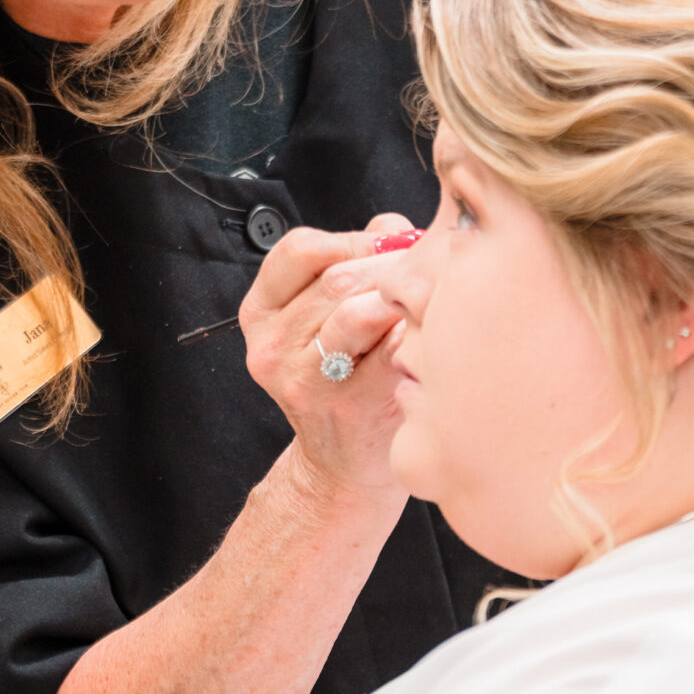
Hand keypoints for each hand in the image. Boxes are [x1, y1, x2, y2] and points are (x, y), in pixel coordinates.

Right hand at [241, 214, 415, 502]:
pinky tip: (430, 336)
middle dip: (393, 267)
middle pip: (337, 278)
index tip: (390, 246)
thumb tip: (395, 227)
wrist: (345, 466)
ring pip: (359, 309)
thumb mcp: (330, 319)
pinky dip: (415, 334)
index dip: (352, 239)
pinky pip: (389, 349)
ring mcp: (306, 380)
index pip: (299, 251)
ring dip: (404, 298)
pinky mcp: (346, 405)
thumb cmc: (349, 382)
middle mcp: (273, 347)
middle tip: (431, 268)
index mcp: (262, 315)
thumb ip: (357, 264)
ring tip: (430, 299)